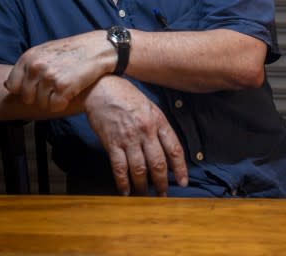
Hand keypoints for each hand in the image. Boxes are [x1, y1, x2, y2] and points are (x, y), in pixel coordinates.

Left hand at [4, 31, 112, 111]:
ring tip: (66, 87)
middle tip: (55, 88)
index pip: (13, 86)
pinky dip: (64, 104)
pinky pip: (55, 106)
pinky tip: (72, 92)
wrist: (101, 48)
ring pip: (41, 104)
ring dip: (53, 100)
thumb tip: (7, 86)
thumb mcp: (46, 51)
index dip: (25, 90)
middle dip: (40, 97)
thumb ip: (28, 66)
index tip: (38, 87)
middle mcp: (36, 67)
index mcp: (29, 57)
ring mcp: (49, 77)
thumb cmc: (75, 50)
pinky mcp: (64, 87)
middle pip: (27, 97)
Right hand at [84, 76, 188, 195]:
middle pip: (158, 163)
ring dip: (143, 186)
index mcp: (158, 121)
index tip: (183, 182)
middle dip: (162, 183)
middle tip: (163, 195)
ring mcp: (128, 138)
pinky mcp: (112, 143)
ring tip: (145, 196)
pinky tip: (125, 191)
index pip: (174, 149)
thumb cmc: (128, 97)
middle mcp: (146, 131)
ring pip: (139, 169)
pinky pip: (119, 167)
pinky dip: (123, 182)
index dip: (180, 169)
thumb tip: (168, 149)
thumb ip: (159, 127)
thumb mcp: (150, 107)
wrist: (102, 88)